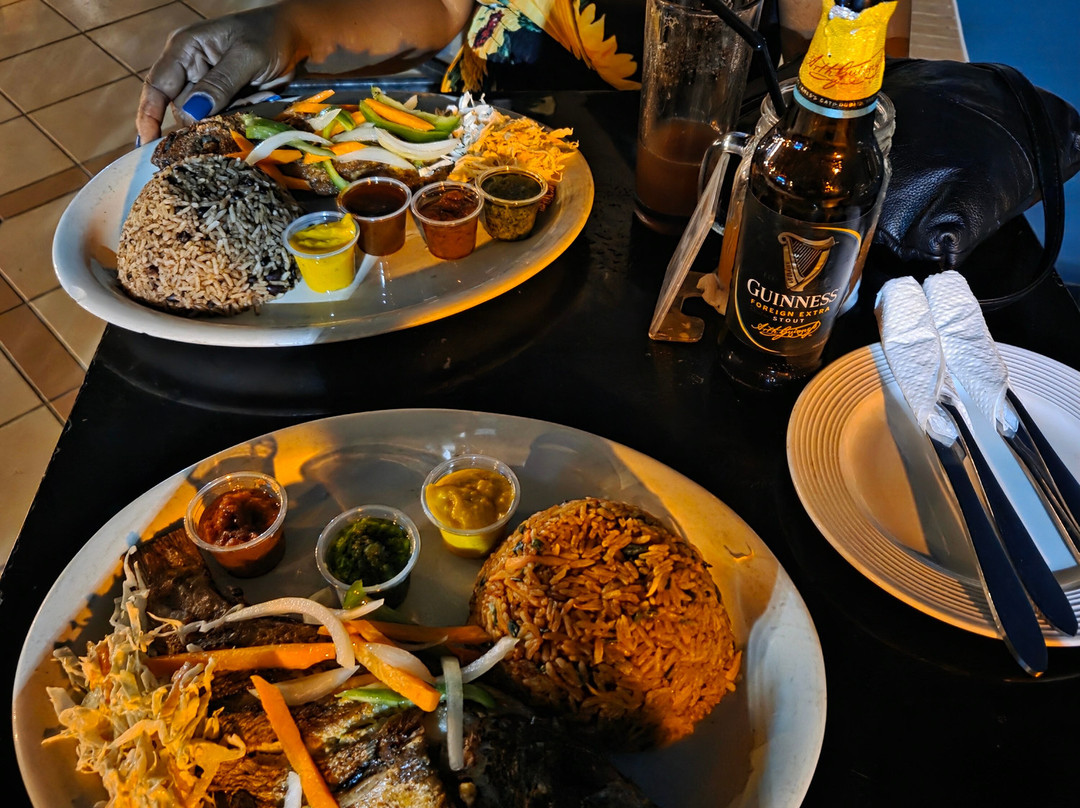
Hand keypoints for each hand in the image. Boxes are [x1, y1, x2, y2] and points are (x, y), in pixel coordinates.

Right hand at [136, 8, 297, 143]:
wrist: (292, 36)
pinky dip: (242, 115)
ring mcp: (207, 87)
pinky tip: (260, 96)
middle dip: (210, 116)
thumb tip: (192, 112)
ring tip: (257, 93)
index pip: (157, 86)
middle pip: (183, 110)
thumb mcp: (246, 56)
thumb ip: (220, 84)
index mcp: (184, 50)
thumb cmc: (267, 35)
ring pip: (206, 119)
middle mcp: (189, 70)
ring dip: (231, 115)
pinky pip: (225, 119)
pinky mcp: (224, 100)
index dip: (149, 116)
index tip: (149, 144)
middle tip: (244, 102)